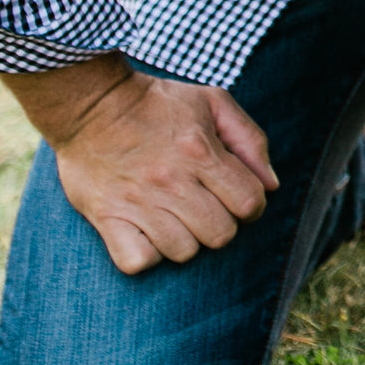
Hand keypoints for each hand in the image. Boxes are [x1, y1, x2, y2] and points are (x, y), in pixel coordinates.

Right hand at [1, 56, 278, 275]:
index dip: (251, 204)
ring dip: (184, 240)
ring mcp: (138, 203)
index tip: (235, 197)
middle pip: (220, 234)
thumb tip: (271, 185)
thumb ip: (250, 140)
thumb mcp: (213, 102)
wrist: (93, 104)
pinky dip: (145, 256)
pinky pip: (137, 262)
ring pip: (183, 252)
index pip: (250, 203)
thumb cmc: (158, 103)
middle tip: (203, 207)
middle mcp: (172, 182)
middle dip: (220, 224)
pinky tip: (147, 234)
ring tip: (173, 217)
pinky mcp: (107, 218)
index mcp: (201, 152)